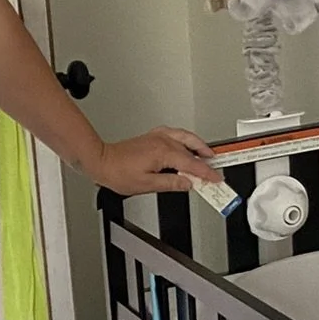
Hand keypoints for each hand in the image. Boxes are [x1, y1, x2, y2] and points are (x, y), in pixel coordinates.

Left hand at [90, 127, 219, 196]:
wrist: (102, 161)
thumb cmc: (118, 172)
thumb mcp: (147, 185)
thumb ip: (171, 184)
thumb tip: (188, 184)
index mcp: (163, 153)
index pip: (192, 164)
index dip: (206, 173)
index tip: (216, 178)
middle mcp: (163, 141)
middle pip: (193, 149)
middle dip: (207, 159)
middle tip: (215, 169)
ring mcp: (158, 137)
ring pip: (186, 137)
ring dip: (199, 145)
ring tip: (208, 155)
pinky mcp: (153, 136)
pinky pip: (175, 134)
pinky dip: (185, 138)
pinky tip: (187, 144)